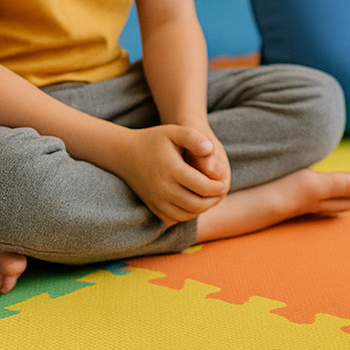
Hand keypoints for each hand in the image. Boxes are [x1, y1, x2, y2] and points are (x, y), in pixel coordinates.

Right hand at [115, 124, 230, 223]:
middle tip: (220, 191)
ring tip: (211, 197)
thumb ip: (194, 138)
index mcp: (172, 170)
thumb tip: (210, 148)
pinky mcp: (153, 208)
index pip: (204, 187)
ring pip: (187, 214)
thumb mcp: (175, 132)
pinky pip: (175, 218)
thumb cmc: (155, 140)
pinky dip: (189, 214)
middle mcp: (163, 189)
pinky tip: (195, 202)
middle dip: (213, 199)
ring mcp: (156, 201)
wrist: (125, 154)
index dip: (218, 186)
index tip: (223, 181)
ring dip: (203, 208)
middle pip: (197, 204)